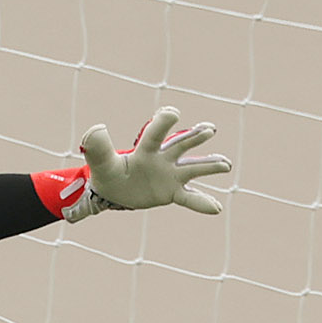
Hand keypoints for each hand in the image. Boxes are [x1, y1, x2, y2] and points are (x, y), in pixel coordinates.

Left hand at [68, 107, 231, 220]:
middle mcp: (163, 158)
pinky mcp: (172, 192)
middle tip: (208, 130)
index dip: (163, 122)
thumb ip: (98, 148)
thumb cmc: (109, 173)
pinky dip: (202, 203)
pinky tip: (216, 209)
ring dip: (210, 165)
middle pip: (181, 145)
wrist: (113, 191)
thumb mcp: (101, 163)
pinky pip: (189, 197)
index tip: (171, 114)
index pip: (156, 133)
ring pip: (194, 168)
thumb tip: (96, 129)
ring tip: (225, 165)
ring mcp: (171, 175)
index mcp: (146, 149)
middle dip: (194, 137)